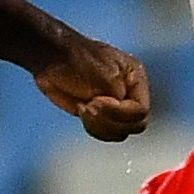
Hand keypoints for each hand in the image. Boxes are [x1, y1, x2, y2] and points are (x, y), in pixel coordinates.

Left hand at [35, 33, 151, 140]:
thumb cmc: (77, 59)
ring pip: (120, 132)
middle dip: (110, 120)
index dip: (119, 111)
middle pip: (134, 125)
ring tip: (84, 108)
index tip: (97, 100)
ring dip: (100, 126)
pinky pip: (105, 134)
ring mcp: (115, 108)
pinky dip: (93, 128)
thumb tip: (120, 112)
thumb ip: (118, 95)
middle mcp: (129, 95)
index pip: (140, 110)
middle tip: (90, 105)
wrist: (53, 60)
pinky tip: (81, 110)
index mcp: (135, 80)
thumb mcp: (104, 74)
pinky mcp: (100, 117)